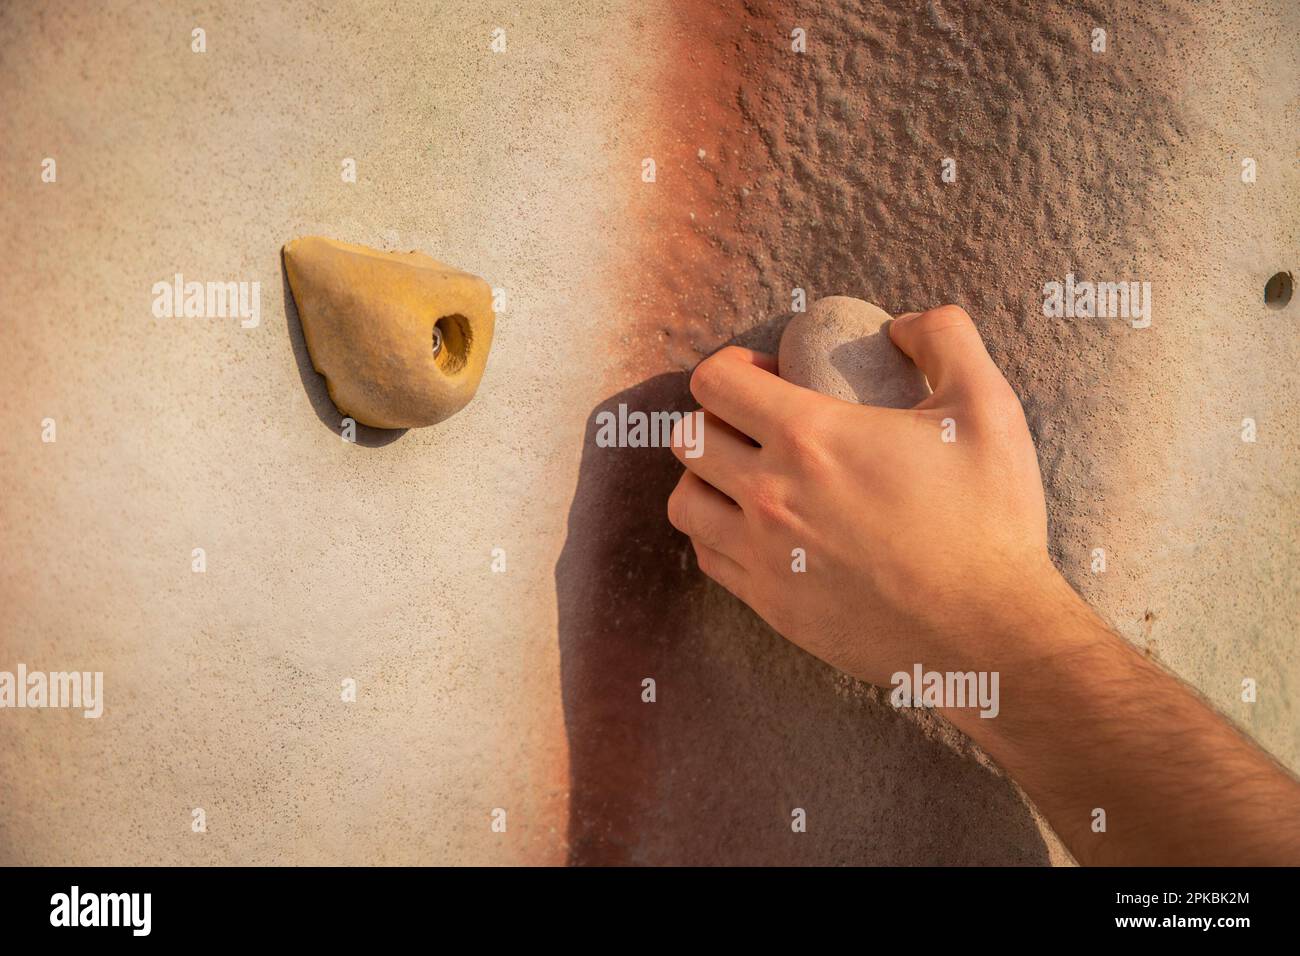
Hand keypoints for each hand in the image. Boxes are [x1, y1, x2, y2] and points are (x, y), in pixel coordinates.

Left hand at [667, 305, 1057, 685]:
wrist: (986, 632)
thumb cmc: (988, 519)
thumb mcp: (987, 406)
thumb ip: (945, 338)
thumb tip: (902, 324)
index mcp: (809, 437)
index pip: (712, 383)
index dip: (731, 367)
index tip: (767, 376)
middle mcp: (770, 494)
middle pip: (686, 439)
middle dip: (715, 419)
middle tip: (758, 425)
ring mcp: (763, 555)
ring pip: (684, 501)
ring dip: (706, 479)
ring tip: (749, 477)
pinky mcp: (769, 603)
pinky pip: (707, 557)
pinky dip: (718, 534)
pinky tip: (759, 528)